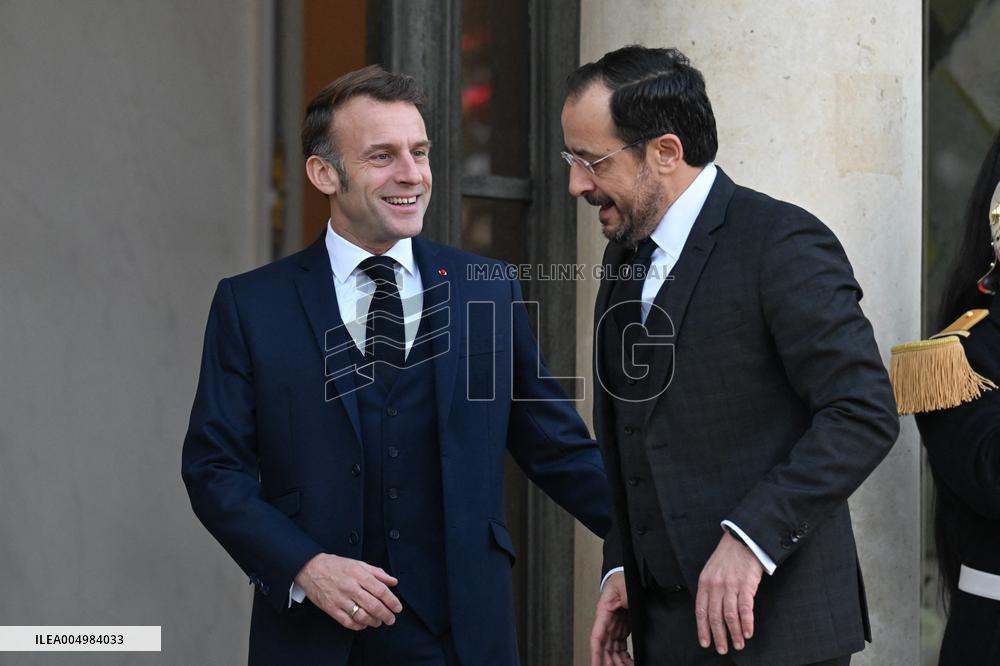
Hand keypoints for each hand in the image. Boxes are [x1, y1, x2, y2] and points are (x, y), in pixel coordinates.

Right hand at [294, 553, 401, 629]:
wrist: (310, 569)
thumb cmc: (336, 565)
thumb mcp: (358, 563)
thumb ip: (377, 573)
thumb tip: (393, 581)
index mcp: (358, 574)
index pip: (380, 590)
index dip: (392, 601)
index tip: (398, 608)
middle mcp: (350, 587)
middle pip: (373, 605)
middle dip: (386, 615)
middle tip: (391, 619)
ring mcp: (340, 599)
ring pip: (362, 616)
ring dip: (374, 621)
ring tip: (378, 621)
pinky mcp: (331, 608)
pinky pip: (348, 622)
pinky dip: (359, 626)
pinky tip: (364, 624)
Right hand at [590, 571, 633, 665]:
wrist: (626, 576)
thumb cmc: (621, 579)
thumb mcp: (623, 586)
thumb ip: (624, 596)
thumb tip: (625, 604)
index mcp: (603, 613)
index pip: (597, 638)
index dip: (596, 654)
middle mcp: (607, 624)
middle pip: (605, 649)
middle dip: (609, 663)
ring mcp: (614, 628)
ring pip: (612, 651)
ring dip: (617, 663)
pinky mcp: (621, 629)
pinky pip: (620, 648)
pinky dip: (624, 658)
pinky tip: (629, 664)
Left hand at [695, 531, 763, 654]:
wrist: (742, 539)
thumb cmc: (727, 556)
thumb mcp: (711, 570)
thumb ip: (709, 589)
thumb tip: (709, 610)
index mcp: (704, 583)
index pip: (701, 611)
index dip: (702, 628)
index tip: (705, 642)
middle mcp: (715, 586)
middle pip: (715, 616)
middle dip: (718, 636)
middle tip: (722, 649)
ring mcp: (730, 586)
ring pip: (730, 616)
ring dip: (734, 633)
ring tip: (738, 644)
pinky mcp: (745, 585)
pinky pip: (745, 609)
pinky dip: (747, 623)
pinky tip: (748, 632)